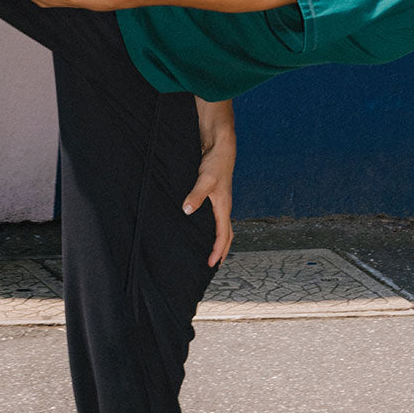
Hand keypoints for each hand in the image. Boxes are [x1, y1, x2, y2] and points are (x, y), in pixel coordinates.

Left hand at [184, 134, 234, 267]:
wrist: (220, 146)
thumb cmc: (216, 162)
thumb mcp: (205, 179)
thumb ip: (196, 195)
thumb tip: (187, 211)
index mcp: (224, 207)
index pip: (223, 235)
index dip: (217, 250)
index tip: (212, 264)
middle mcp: (224, 207)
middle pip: (226, 235)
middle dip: (222, 251)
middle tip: (214, 265)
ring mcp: (221, 202)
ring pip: (223, 227)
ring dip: (220, 241)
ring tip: (213, 252)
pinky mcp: (215, 195)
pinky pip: (217, 218)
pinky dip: (215, 229)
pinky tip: (204, 228)